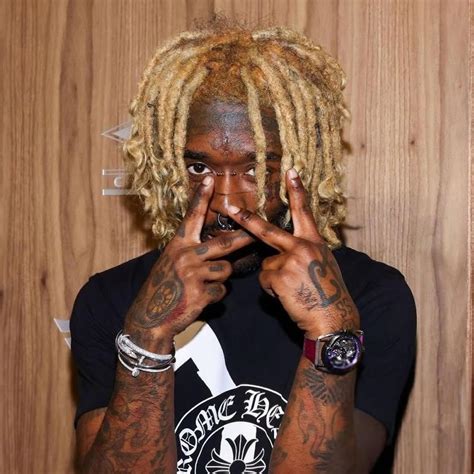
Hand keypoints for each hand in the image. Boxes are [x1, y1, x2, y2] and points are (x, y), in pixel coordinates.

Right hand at [124, 176, 253, 350]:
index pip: (192, 216)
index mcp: (178, 245)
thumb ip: (190, 252)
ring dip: (219, 278)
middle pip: (224, 243)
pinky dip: (215, 295)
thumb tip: (216, 248)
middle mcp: (185, 254)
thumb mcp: (171, 263)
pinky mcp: (200, 291)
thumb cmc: (162, 288)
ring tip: (202, 286)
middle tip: (257, 232)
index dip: (202, 197)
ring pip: (225, 270)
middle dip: (243, 238)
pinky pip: (221, 290)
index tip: (210, 178)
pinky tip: (199, 299)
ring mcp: (193, 273)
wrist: (150, 316)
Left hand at [228, 169, 359, 338]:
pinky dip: (272, 290)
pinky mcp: (279, 276)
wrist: (333, 317)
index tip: (290, 171)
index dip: (296, 190)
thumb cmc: (329, 293)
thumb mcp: (323, 265)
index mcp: (314, 242)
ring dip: (274, 278)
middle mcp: (302, 246)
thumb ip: (306, 252)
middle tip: (230, 207)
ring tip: (293, 290)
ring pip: (266, 264)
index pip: (304, 211)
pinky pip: (265, 280)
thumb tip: (285, 252)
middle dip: (246, 219)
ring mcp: (290, 260)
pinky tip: (288, 296)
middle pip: (268, 230)